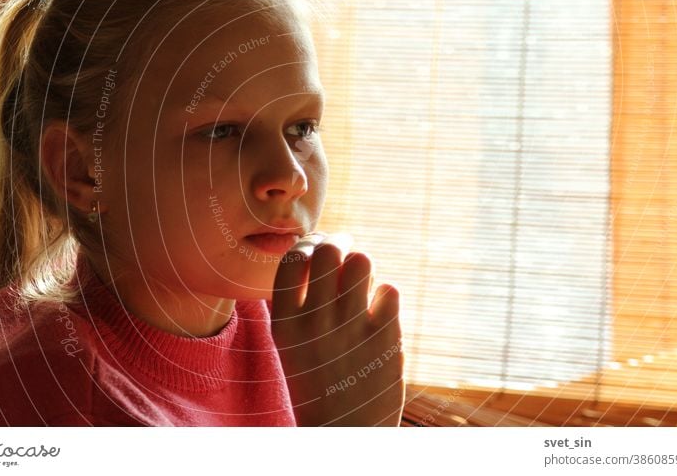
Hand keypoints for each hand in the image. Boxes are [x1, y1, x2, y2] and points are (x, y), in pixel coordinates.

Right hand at [270, 237, 404, 425]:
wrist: (345, 433)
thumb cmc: (318, 380)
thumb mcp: (294, 343)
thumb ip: (303, 300)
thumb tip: (323, 248)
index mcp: (285, 324)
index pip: (293, 260)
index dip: (309, 244)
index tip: (319, 246)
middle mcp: (315, 324)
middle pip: (329, 251)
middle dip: (340, 243)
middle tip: (347, 250)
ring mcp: (350, 331)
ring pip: (362, 262)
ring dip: (364, 265)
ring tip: (364, 282)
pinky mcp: (385, 339)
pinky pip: (390, 290)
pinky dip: (387, 294)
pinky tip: (380, 310)